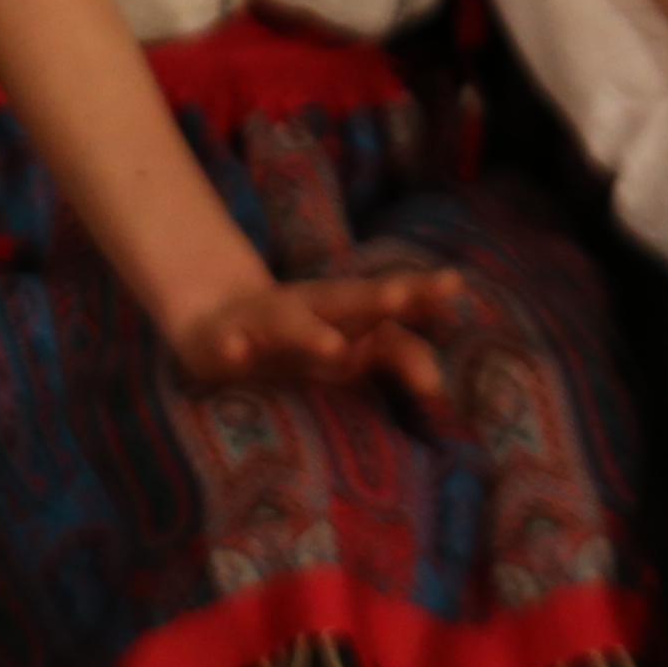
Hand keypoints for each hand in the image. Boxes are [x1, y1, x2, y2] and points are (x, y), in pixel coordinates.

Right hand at [166, 267, 456, 404]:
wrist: (213, 319)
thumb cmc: (298, 339)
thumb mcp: (350, 347)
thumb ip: (398, 355)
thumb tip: (439, 383)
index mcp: (340, 309)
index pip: (385, 299)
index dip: (417, 290)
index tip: (454, 282)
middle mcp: (306, 309)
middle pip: (343, 299)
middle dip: (371, 298)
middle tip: (401, 296)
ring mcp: (262, 323)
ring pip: (287, 323)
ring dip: (310, 333)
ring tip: (334, 347)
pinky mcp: (221, 340)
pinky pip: (227, 345)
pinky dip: (232, 347)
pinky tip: (237, 353)